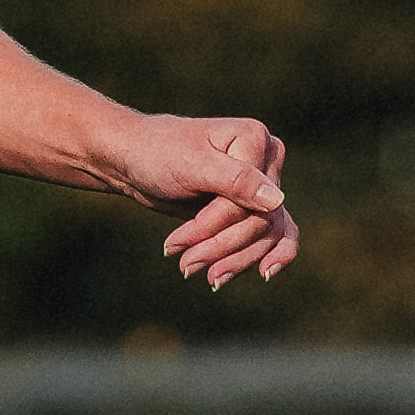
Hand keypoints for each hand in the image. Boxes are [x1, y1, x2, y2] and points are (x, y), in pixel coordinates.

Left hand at [103, 113, 300, 287]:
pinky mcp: (253, 205)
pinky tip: (263, 274)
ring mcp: (263, 184)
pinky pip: (273, 234)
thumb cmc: (158, 154)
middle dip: (219, 247)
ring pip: (266, 234)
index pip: (248, 200)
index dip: (214, 225)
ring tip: (195, 270)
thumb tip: (277, 201)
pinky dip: (263, 254)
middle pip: (259, 221)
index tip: (174, 242)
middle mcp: (267, 160)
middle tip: (184, 266)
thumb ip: (236, 181)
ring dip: (234, 259)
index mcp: (256, 140)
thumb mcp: (193, 165)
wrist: (136, 159)